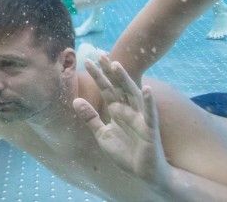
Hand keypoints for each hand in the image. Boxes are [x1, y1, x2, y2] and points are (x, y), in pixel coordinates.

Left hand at [72, 54, 170, 184]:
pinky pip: (149, 114)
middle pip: (118, 87)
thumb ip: (91, 117)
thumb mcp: (102, 134)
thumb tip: (76, 100)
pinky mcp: (150, 129)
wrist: (144, 173)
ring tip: (116, 65)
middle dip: (109, 71)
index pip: (106, 89)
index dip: (98, 75)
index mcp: (117, 111)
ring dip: (125, 80)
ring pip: (132, 95)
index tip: (87, 60)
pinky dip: (148, 101)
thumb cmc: (125, 153)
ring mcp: (140, 118)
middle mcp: (128, 111)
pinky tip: (147, 89)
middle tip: (100, 53)